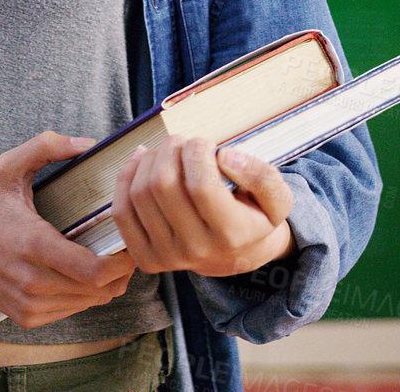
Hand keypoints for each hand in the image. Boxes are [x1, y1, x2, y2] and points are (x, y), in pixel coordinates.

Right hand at [0, 130, 135, 328]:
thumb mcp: (11, 166)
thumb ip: (48, 146)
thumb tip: (88, 144)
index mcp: (35, 245)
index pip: (95, 271)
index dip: (122, 262)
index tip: (127, 243)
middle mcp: (32, 281)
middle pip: (99, 291)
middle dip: (119, 272)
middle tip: (123, 250)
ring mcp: (27, 303)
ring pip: (87, 304)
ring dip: (102, 285)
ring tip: (103, 260)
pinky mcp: (24, 316)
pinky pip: (69, 312)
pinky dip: (80, 296)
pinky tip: (77, 275)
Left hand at [110, 136, 295, 277]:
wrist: (236, 255)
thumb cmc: (254, 217)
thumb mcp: (277, 198)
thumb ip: (262, 175)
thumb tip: (226, 157)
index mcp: (232, 235)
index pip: (201, 185)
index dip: (197, 152)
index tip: (205, 143)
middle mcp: (196, 251)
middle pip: (163, 185)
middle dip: (170, 150)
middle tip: (181, 142)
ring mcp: (167, 258)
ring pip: (140, 193)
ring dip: (149, 159)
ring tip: (167, 152)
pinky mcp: (145, 257)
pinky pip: (121, 212)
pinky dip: (126, 179)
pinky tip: (141, 162)